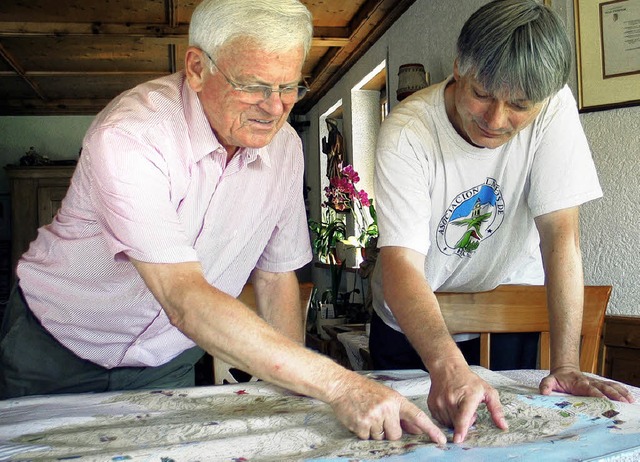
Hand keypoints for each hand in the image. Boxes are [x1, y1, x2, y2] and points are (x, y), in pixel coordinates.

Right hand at [327, 373, 446, 443]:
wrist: (342, 385)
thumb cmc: (365, 390)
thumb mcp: (387, 397)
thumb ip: (401, 414)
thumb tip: (416, 429)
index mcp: (396, 400)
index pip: (417, 416)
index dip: (430, 429)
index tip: (440, 440)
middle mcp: (387, 408)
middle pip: (396, 435)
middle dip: (388, 431)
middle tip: (378, 418)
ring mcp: (374, 416)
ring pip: (381, 438)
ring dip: (375, 431)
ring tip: (367, 415)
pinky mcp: (362, 424)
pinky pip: (368, 438)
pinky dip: (363, 431)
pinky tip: (359, 418)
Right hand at [427, 364, 507, 442]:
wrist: (447, 368)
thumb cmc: (468, 380)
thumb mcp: (487, 391)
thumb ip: (496, 409)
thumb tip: (503, 426)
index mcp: (468, 396)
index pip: (463, 416)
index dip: (461, 429)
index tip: (458, 439)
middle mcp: (451, 399)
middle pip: (456, 423)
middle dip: (464, 423)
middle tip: (468, 410)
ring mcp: (439, 402)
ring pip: (447, 423)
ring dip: (454, 421)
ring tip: (458, 407)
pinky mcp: (432, 404)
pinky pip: (439, 420)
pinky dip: (446, 418)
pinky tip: (450, 407)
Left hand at [540, 366, 634, 402]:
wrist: (564, 370)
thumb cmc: (558, 379)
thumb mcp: (549, 381)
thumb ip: (546, 386)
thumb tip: (544, 392)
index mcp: (579, 383)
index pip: (589, 388)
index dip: (596, 393)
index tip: (603, 399)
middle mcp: (590, 382)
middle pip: (603, 387)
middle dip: (613, 394)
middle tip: (622, 402)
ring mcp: (596, 382)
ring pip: (610, 386)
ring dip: (620, 393)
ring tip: (629, 401)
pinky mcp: (600, 384)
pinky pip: (613, 386)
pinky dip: (622, 390)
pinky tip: (630, 397)